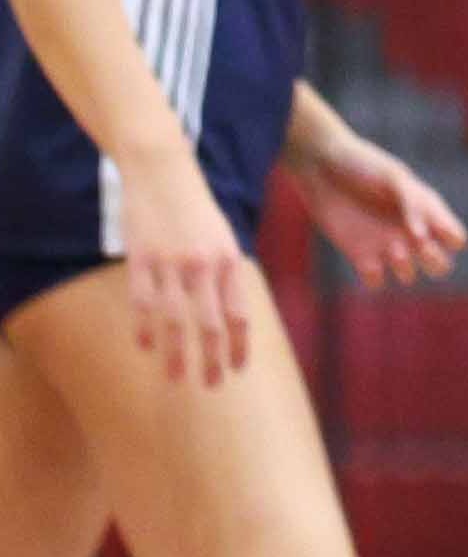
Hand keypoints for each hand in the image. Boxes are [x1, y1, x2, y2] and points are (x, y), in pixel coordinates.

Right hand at [121, 141, 249, 389]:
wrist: (163, 171)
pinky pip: (142, 301)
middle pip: (209, 323)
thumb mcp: (224, 238)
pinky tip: (146, 347)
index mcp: (228, 260)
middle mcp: (202, 265)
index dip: (239, 345)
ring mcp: (169, 263)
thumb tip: (233, 316)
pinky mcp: (139, 258)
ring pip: (173, 319)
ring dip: (176, 354)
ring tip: (176, 379)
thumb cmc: (196, 210)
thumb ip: (227, 275)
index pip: (238, 314)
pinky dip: (144, 326)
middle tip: (211, 385)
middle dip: (211, 359)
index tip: (238, 369)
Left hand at [292, 114, 467, 291]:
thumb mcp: (394, 177)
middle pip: (439, 265)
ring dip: (405, 268)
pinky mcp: (359, 256)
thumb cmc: (363, 165)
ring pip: (409, 275)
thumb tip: (422, 237)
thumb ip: (413, 204)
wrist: (322, 167)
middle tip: (419, 246)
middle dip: (435, 261)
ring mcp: (386, 245)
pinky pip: (375, 281)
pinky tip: (368, 261)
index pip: (455, 238)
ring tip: (393, 250)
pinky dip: (375, 278)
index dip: (452, 239)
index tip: (437, 230)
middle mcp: (410, 232)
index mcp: (426, 211)